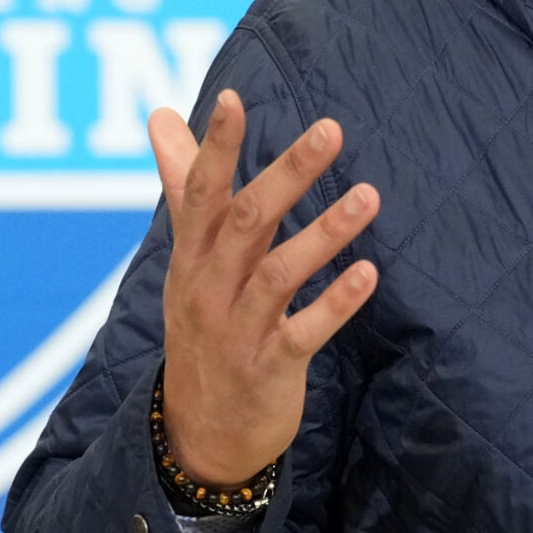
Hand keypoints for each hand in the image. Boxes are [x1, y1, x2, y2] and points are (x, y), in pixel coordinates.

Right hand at [147, 90, 379, 485]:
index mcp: (191, 256)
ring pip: (278, 273)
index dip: (215, 147)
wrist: (200, 435)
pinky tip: (369, 274)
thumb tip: (161, 116)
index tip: (233, 98)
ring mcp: (236, 330)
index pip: (200, 192)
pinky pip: (303, 332)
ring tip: (370, 195)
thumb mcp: (188, 259)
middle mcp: (208, 288)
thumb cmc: (203, 324)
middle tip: (331, 130)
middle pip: (245, 221)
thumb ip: (184, 185)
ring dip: (326, 233)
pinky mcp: (268, 369)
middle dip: (288, 173)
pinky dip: (336, 303)